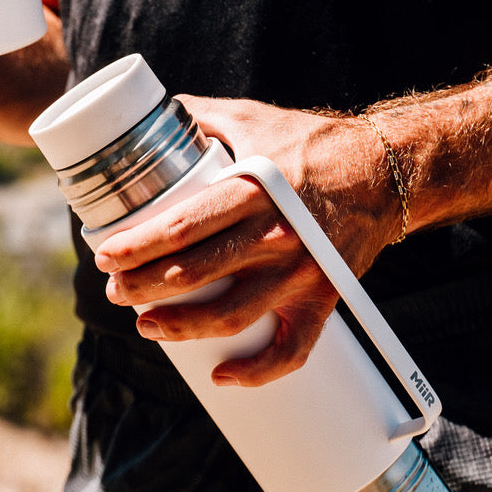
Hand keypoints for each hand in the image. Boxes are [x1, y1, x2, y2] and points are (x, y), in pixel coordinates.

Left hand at [93, 96, 401, 386]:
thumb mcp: (251, 118)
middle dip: (142, 287)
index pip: (181, 227)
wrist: (387, 171)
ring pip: (229, 316)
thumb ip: (199, 117)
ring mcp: (300, 273)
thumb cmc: (312, 143)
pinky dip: (256, 371)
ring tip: (145, 324)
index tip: (105, 254)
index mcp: (253, 190)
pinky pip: (292, 350)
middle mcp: (275, 236)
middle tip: (115, 289)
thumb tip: (148, 118)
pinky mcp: (322, 299)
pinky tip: (219, 375)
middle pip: (194, 274)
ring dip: (179, 327)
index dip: (136, 246)